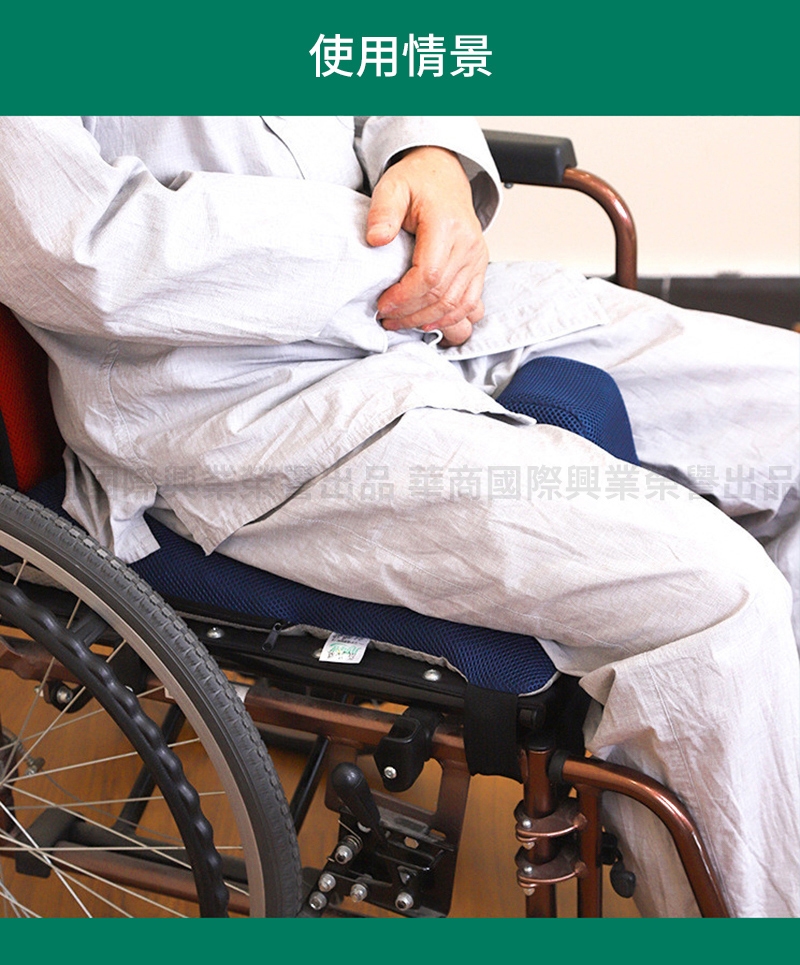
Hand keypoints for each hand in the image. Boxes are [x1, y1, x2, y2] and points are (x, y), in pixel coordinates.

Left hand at [366, 146, 487, 346]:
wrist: (442, 176)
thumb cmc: (418, 183)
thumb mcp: (392, 187)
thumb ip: (382, 211)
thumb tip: (375, 239)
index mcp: (447, 225)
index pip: (429, 274)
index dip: (404, 296)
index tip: (383, 304)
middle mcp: (468, 243)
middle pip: (441, 294)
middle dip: (410, 313)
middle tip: (386, 318)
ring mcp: (477, 256)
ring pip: (455, 304)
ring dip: (427, 320)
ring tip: (401, 322)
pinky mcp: (479, 266)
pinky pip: (470, 302)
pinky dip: (450, 319)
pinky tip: (427, 323)